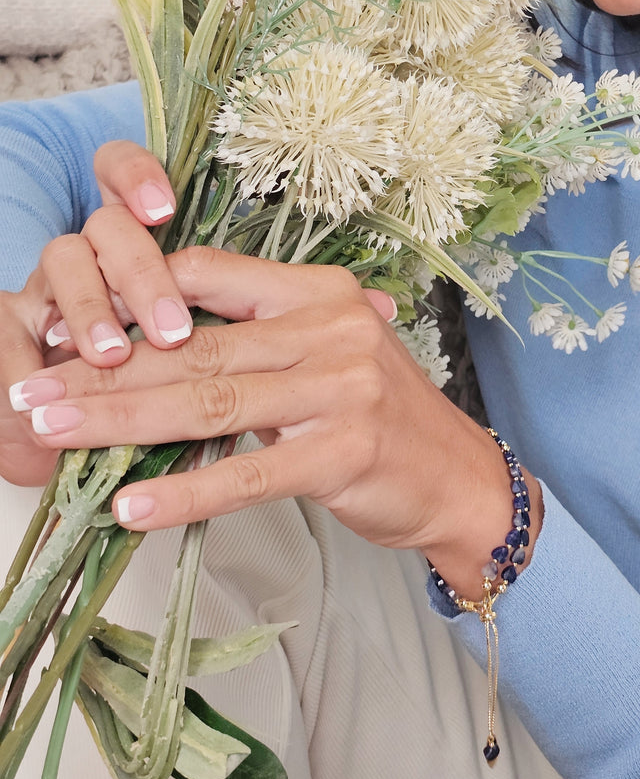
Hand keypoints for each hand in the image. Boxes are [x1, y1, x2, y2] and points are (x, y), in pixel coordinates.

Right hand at [0, 141, 188, 482]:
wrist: (56, 429)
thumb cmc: (144, 390)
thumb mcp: (180, 360)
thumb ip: (205, 338)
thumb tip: (258, 340)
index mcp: (134, 245)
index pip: (124, 176)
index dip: (138, 178)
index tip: (165, 209)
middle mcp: (88, 252)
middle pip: (108, 225)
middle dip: (141, 271)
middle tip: (172, 330)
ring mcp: (43, 285)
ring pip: (63, 257)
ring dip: (90, 306)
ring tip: (112, 355)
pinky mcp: (5, 325)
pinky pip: (8, 323)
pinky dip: (25, 354)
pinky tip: (42, 383)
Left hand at [9, 251, 539, 597]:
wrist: (458, 475)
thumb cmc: (378, 415)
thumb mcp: (322, 353)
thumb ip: (252, 343)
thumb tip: (146, 354)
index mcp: (316, 292)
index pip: (207, 273)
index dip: (131, 298)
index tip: (67, 329)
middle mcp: (329, 328)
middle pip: (193, 347)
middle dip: (102, 371)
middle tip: (30, 388)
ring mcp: (340, 388)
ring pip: (208, 403)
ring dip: (120, 422)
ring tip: (54, 432)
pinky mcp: (342, 452)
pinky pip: (245, 472)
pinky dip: (183, 491)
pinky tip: (131, 504)